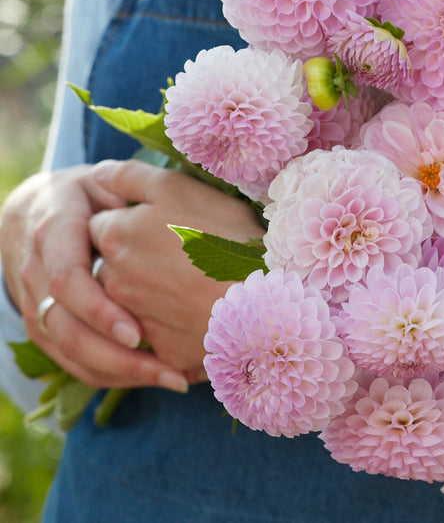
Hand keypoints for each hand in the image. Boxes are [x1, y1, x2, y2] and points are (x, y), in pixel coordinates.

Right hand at [1, 165, 188, 391]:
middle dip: (117, 357)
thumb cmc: (88, 196)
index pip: (68, 280)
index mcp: (52, 231)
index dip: (100, 310)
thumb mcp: (105, 181)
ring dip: (120, 373)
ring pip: (67, 352)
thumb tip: (157, 198)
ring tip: (173, 380)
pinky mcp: (42, 327)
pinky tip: (151, 377)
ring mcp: (33, 303)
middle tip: (169, 372)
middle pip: (66, 328)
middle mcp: (35, 271)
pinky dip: (110, 374)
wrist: (34, 211)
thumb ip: (129, 187)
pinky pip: (70, 361)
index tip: (138, 333)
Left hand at [88, 159, 264, 382]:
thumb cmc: (225, 235)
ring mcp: (133, 318)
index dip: (131, 220)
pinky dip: (173, 323)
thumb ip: (131, 177)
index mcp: (114, 235)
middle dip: (135, 258)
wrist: (262, 299)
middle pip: (111, 263)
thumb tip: (100, 175)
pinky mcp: (159, 349)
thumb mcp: (179, 189)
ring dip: (150, 291)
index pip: (102, 223)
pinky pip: (158, 332)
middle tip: (181, 253)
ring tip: (194, 282)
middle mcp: (113, 279)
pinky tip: (203, 310)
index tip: (162, 224)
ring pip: (129, 299)